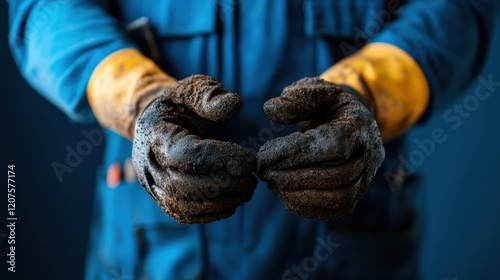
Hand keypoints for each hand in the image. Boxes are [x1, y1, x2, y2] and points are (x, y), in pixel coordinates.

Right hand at [132, 75, 256, 223]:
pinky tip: (232, 205)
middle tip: (252, 180)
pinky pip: (182, 214)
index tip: (250, 161)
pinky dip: (209, 215)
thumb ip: (210, 95)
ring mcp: (151, 183)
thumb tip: (234, 105)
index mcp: (155, 134)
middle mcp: (148, 163)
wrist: (156, 122)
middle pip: (183, 185)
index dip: (221, 160)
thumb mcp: (191, 89)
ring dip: (219, 203)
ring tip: (246, 192)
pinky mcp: (160, 197)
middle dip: (223, 185)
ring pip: (182, 205)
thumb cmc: (180, 105)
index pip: (187, 155)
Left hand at [257, 77, 384, 219]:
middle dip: (294, 177)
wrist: (349, 122)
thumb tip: (271, 110)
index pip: (332, 145)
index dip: (296, 153)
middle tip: (264, 172)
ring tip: (272, 184)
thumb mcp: (314, 91)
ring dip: (300, 195)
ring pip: (340, 198)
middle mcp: (369, 154)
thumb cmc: (326, 105)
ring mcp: (367, 177)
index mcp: (360, 125)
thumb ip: (295, 98)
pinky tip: (285, 196)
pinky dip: (308, 208)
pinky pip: (337, 210)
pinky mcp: (358, 195)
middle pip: (337, 176)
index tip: (263, 156)